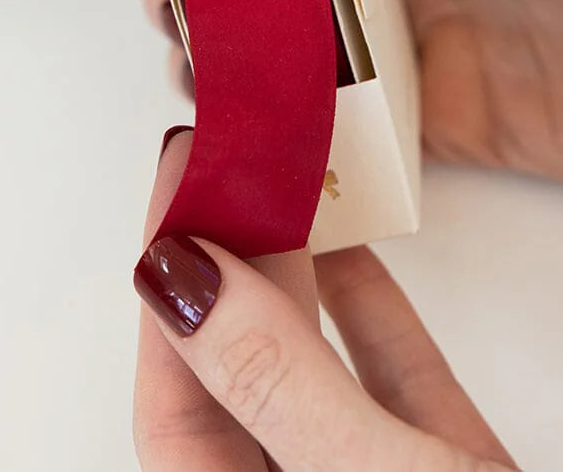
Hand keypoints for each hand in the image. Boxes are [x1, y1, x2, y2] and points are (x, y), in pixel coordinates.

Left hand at [133, 129, 516, 469]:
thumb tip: (186, 280)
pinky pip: (391, 379)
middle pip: (237, 374)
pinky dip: (370, 308)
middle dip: (226, 260)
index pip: (176, 399)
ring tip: (277, 180)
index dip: (171, 285)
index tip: (178, 188)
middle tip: (225, 162)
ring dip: (294, 271)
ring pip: (313, 369)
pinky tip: (352, 245)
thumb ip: (277, 383)